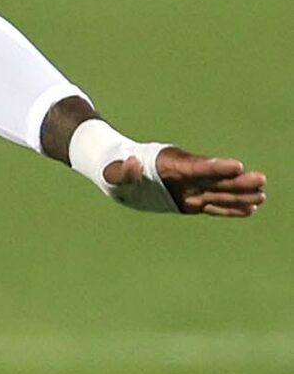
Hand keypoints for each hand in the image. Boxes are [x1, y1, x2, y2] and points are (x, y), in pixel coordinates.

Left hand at [108, 146, 266, 217]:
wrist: (116, 171)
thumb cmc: (113, 168)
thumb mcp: (111, 171)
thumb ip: (123, 170)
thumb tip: (133, 164)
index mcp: (168, 165)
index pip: (196, 166)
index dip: (217, 166)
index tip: (237, 165)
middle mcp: (183, 174)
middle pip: (214, 177)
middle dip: (236, 180)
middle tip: (260, 180)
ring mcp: (188, 187)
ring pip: (217, 191)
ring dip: (239, 195)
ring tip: (261, 197)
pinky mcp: (189, 200)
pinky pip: (212, 204)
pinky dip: (229, 207)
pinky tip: (249, 209)